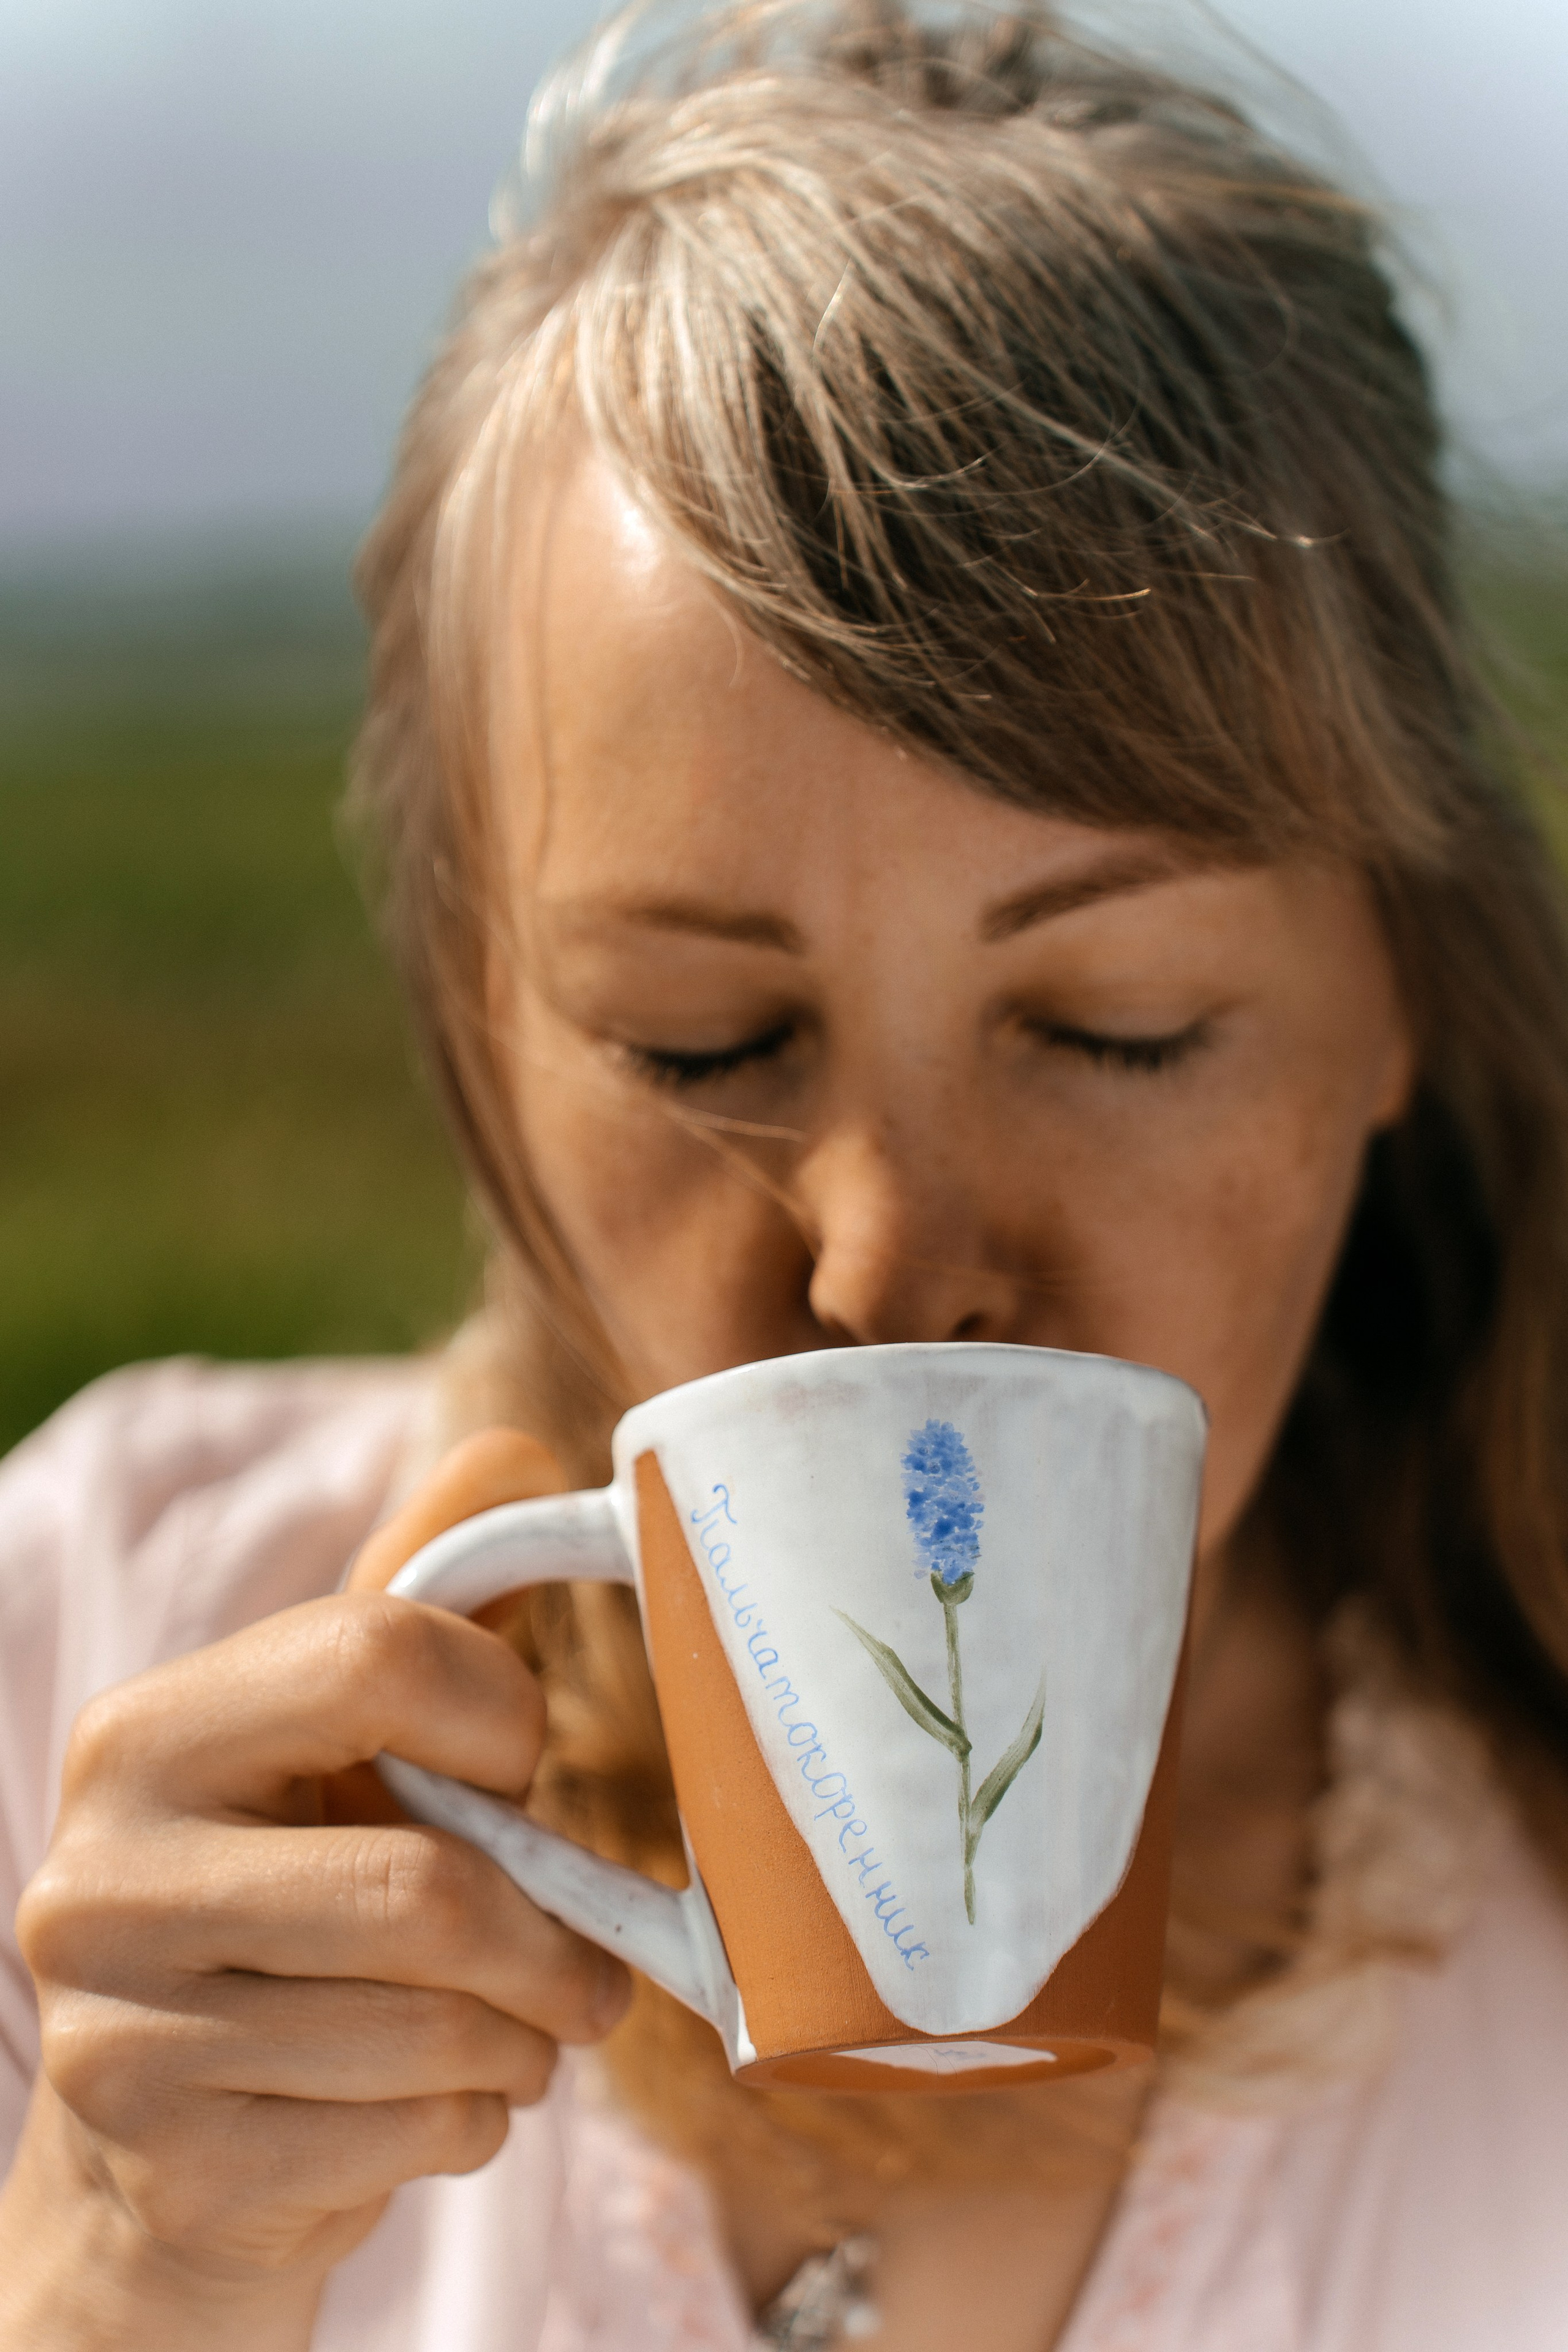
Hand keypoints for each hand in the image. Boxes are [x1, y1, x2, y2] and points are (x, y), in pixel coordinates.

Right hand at [0, 1431, 630, 2349]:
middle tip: (590, 1971)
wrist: (164, 2150)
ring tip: (517, 2034)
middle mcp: (102, 1875)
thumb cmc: (291, 1896)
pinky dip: (472, 2124)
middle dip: (551, 1940)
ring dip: (524, 2041)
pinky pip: (413, 2135)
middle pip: (426, 1886)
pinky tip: (437, 2104)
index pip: (378, 1657)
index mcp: (146, 1732)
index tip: (523, 1766)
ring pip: (435, 2026)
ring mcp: (121, 2036)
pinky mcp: (175, 2167)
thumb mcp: (338, 1746)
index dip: (500, 1714)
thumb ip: (425, 1601)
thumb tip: (517, 1448)